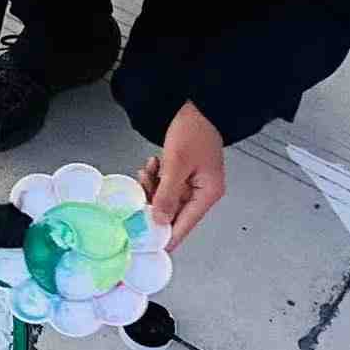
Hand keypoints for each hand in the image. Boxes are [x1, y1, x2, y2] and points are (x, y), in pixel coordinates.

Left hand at [137, 101, 224, 250]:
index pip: (185, 225)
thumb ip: (167, 195)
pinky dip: (155, 178)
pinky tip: (153, 165)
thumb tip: (159, 220)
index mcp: (208, 193)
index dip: (166, 235)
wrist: (198, 105)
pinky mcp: (184, 174)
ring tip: (149, 171)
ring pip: (166, 198)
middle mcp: (203, 191)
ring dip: (153, 188)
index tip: (147, 244)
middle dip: (154, 203)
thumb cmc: (195, 129)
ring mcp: (193, 183)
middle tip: (141, 193)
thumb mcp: (176, 164)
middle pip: (173, 212)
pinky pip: (165, 185)